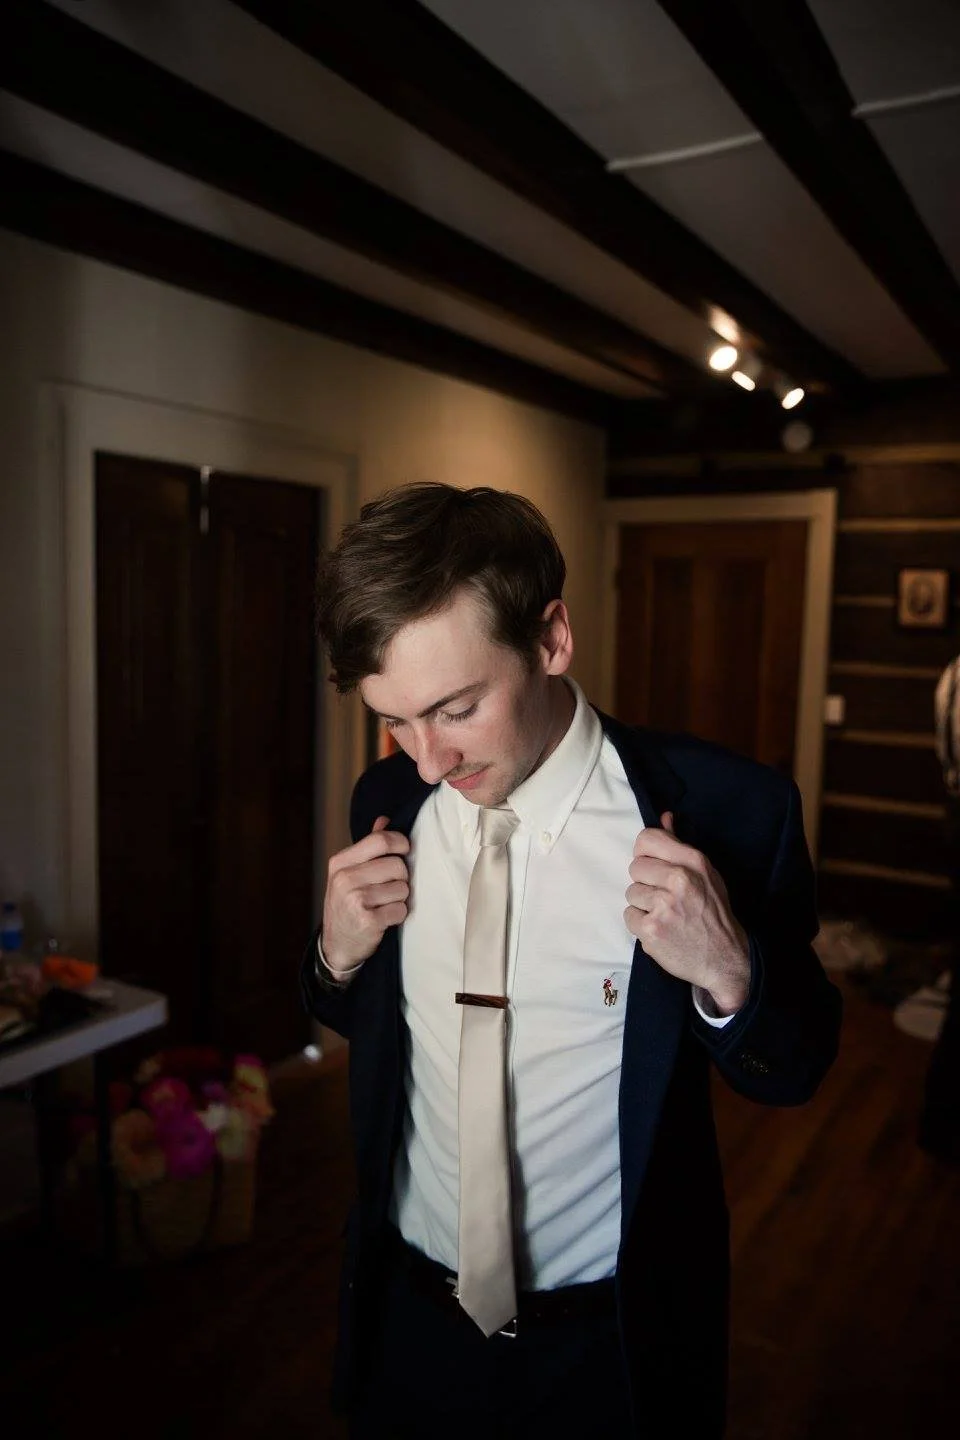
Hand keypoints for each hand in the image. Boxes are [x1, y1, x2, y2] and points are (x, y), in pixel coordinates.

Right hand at [322, 816, 409, 976]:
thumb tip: (384, 820)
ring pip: (402, 888)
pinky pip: (400, 910)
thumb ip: (368, 847)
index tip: (404, 851)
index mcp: (340, 863)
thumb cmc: (347, 904)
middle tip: (389, 888)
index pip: (381, 840)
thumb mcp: (349, 873)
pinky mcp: (368, 921)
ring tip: (384, 905)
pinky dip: (398, 915)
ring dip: (399, 898)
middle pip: (397, 865)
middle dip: (401, 877)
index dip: (401, 843)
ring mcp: (355, 900)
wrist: (336, 945)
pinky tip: (384, 918)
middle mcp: (345, 879)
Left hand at [624, 812, 749, 1014]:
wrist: (725, 958)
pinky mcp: (651, 930)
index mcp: (693, 863)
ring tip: (664, 914)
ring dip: (643, 904)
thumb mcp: (707, 874)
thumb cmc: (714, 914)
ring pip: (631, 892)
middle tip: (664, 896)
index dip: (645, 853)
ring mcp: (663, 906)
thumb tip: (665, 817)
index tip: (653, 865)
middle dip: (646, 882)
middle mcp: (678, 880)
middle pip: (635, 867)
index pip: (647, 839)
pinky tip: (660, 928)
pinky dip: (641, 924)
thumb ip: (681, 846)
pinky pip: (629, 915)